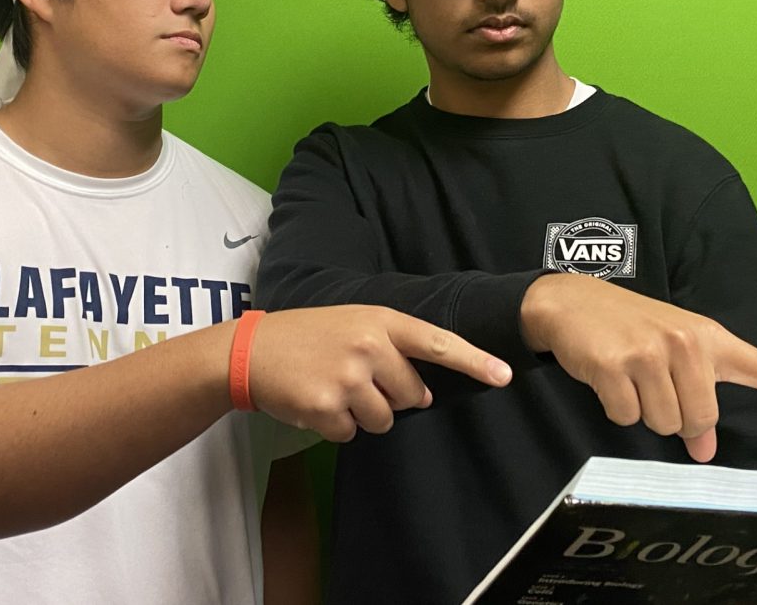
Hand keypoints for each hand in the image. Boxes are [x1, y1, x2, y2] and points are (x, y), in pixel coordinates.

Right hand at [247, 306, 511, 441]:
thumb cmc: (308, 335)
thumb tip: (425, 393)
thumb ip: (391, 348)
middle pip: (413, 394)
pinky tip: (315, 401)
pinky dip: (336, 426)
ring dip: (363, 413)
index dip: (474, 360)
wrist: (251, 351)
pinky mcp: (327, 408)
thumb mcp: (353, 323)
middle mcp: (370, 347)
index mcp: (380, 322)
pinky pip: (351, 434)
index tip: (505, 374)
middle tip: (357, 379)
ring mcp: (349, 378)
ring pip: (385, 419)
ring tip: (332, 388)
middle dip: (393, 397)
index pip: (437, 342)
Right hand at [520, 274, 756, 461]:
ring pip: (664, 423)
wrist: (570, 301)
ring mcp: (650, 353)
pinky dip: (614, 407)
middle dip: (676, 418)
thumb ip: (696, 394)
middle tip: (653, 390)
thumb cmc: (626, 327)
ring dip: (643, 412)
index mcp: (707, 337)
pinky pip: (626, 417)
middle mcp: (685, 343)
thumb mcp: (669, 353)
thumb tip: (706, 448)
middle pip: (700, 419)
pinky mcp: (616, 366)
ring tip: (628, 378)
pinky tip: (606, 378)